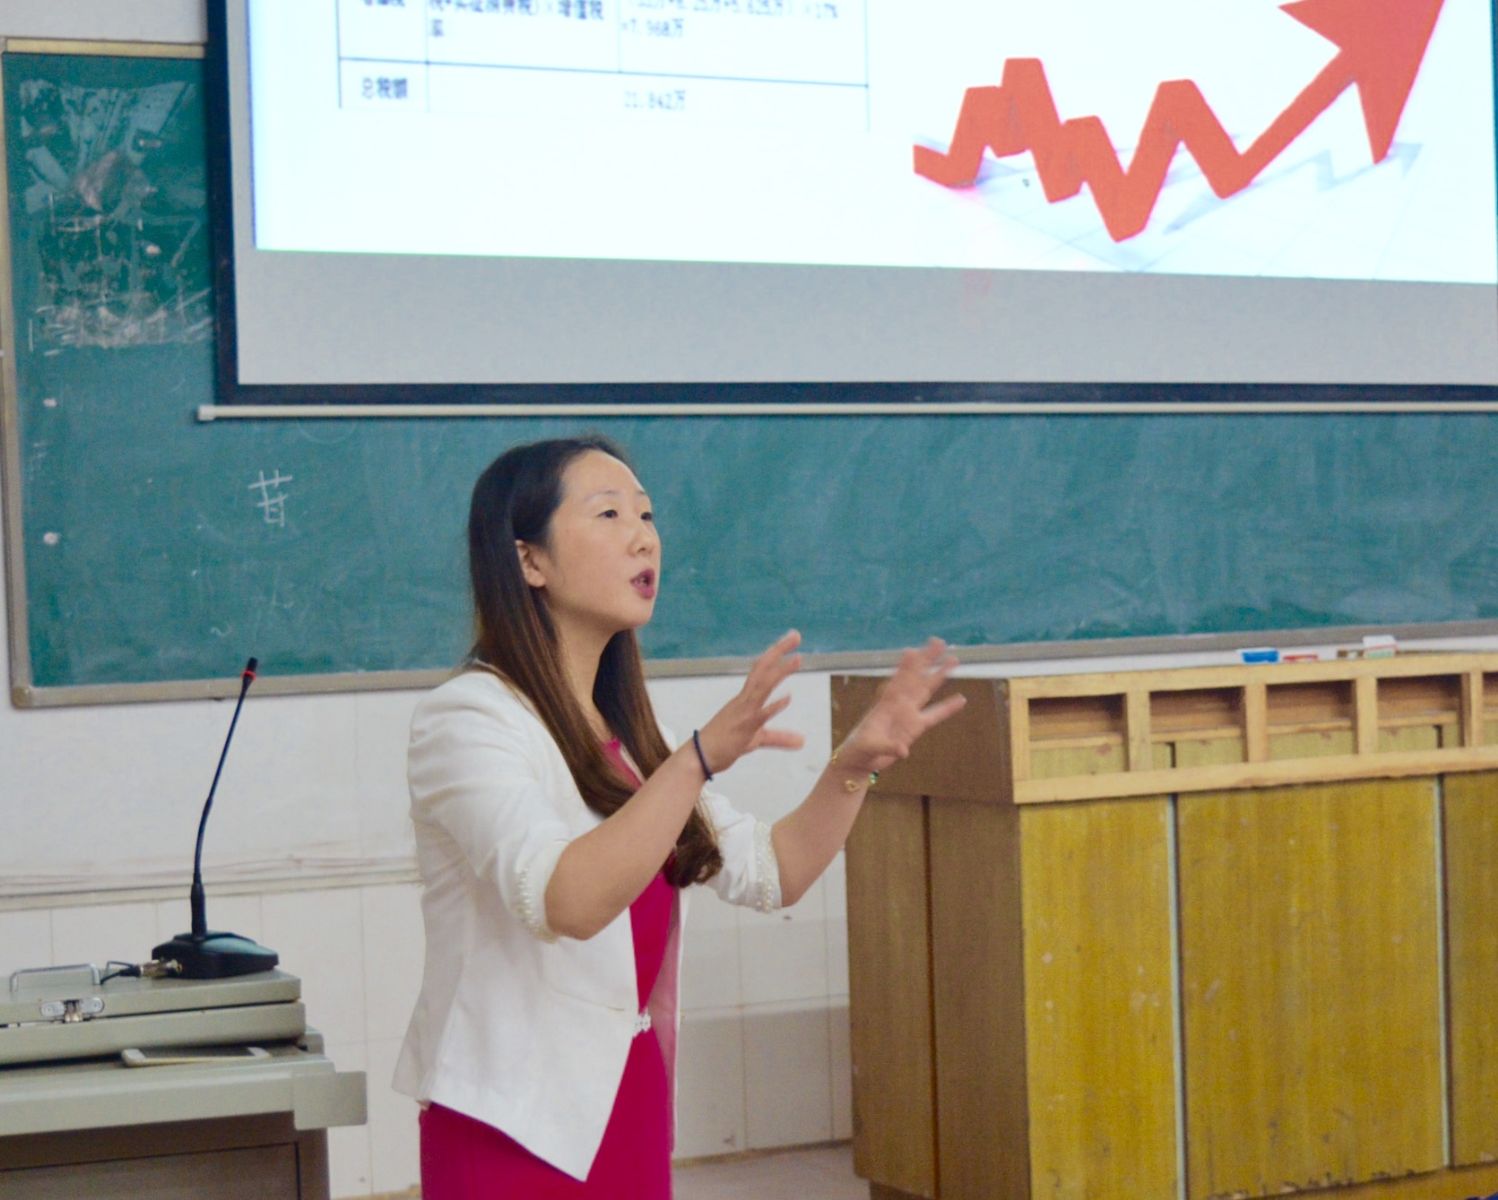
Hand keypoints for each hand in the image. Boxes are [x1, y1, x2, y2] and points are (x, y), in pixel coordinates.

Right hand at [695, 631, 806, 774]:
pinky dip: (773, 706)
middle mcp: (744, 700)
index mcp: (745, 699)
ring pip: (762, 687)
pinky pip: (760, 715)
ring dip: (780, 672)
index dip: (776, 654)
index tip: (791, 640)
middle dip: (778, 651)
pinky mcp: (744, 728)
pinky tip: (787, 698)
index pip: (761, 670)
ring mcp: (744, 712)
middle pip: (762, 670)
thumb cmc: (724, 745)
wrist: (700, 758)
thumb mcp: (757, 740)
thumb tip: (802, 741)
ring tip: (797, 659)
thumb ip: (780, 738)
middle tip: (796, 635)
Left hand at [834, 638, 966, 774]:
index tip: (913, 650)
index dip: (905, 666)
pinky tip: (961, 699)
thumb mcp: (870, 747)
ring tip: (954, 659)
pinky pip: (935, 715)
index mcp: (886, 704)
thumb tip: (904, 751)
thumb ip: (887, 747)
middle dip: (927, 659)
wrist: (861, 760)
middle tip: (939, 641)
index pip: (898, 681)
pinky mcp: (916, 727)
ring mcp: (909, 713)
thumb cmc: (859, 749)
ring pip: (927, 689)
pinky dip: (948, 707)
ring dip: (940, 674)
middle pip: (916, 677)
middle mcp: (899, 704)